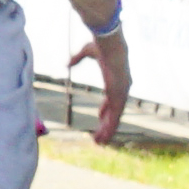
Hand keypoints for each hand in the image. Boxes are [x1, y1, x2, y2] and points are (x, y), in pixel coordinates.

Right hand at [81, 25, 130, 151]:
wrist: (111, 45)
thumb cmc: (102, 46)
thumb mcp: (87, 52)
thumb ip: (77, 59)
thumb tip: (66, 64)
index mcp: (116, 81)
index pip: (112, 100)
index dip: (106, 110)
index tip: (101, 117)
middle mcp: (121, 89)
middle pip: (114, 112)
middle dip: (106, 124)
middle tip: (100, 135)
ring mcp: (122, 94)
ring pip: (115, 118)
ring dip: (107, 131)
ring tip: (100, 143)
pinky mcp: (119, 98)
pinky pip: (115, 118)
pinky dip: (109, 129)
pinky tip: (103, 138)